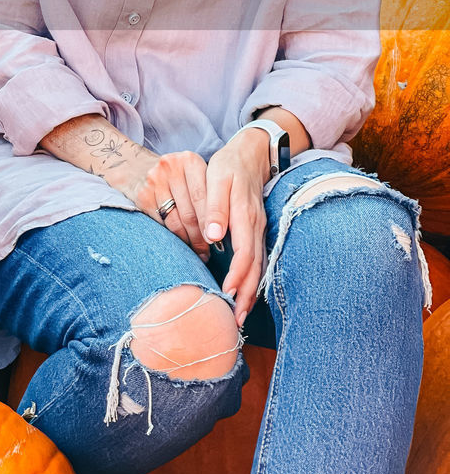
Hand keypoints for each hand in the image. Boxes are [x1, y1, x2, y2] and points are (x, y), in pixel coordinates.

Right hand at [125, 150, 211, 262]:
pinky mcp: (142, 195)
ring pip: (175, 221)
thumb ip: (211, 196)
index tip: (217, 241)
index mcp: (190, 161)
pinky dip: (172, 237)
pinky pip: (161, 224)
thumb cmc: (180, 177)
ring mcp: (154, 181)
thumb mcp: (197, 176)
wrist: (141, 167)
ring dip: (187, 241)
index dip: (211, 223)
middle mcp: (171, 167)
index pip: (203, 198)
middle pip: (189, 212)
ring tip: (196, 252)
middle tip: (207, 253)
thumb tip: (223, 231)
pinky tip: (179, 244)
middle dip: (200, 237)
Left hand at [204, 132, 269, 326]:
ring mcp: (259, 230)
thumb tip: (213, 237)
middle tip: (235, 320)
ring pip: (259, 267)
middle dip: (246, 295)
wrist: (250, 154)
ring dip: (250, 291)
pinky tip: (244, 292)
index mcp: (245, 216)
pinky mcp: (257, 231)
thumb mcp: (217, 179)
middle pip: (256, 268)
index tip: (226, 294)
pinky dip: (252, 279)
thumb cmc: (228, 166)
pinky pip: (258, 260)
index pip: (245, 254)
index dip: (237, 277)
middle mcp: (256, 227)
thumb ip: (215, 208)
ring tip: (239, 315)